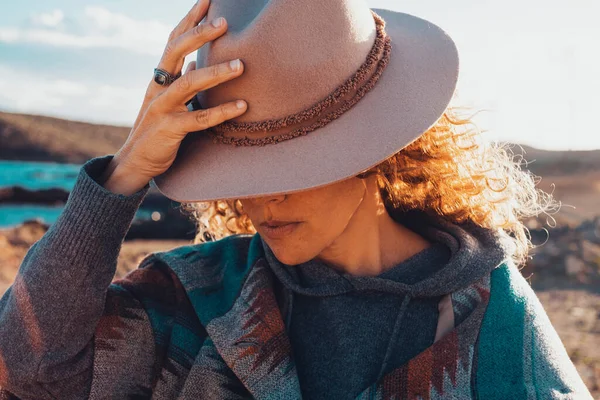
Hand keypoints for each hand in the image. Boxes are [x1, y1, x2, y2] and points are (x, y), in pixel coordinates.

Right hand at [102, 0, 246, 195]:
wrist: (135, 161)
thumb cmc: (157, 129)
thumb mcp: (167, 100)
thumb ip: (181, 80)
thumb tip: (194, 61)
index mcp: (160, 77)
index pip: (173, 41)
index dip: (189, 20)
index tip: (208, 1)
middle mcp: (158, 87)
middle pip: (176, 51)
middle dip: (199, 34)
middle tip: (224, 22)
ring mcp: (161, 107)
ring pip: (189, 83)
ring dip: (216, 72)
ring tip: (242, 64)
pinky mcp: (169, 129)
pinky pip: (198, 119)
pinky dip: (221, 111)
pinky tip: (241, 106)